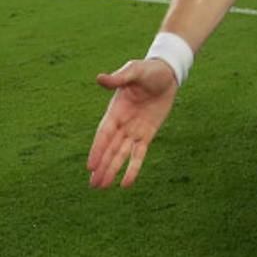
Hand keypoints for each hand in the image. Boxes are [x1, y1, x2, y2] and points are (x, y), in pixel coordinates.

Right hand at [87, 58, 179, 187]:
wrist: (166, 73)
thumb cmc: (148, 70)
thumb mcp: (134, 71)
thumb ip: (119, 78)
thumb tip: (100, 78)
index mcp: (115, 110)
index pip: (104, 134)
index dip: (97, 150)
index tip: (90, 166)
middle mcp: (122, 123)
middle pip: (110, 149)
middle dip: (102, 166)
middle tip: (93, 185)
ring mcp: (134, 130)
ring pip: (121, 154)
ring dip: (112, 170)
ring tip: (101, 186)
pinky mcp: (147, 134)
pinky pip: (139, 154)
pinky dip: (133, 168)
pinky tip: (126, 183)